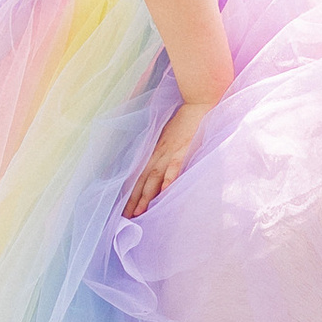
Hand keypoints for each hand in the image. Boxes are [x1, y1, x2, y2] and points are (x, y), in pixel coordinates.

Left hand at [124, 95, 219, 219]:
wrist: (197, 104)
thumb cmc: (185, 122)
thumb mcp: (168, 136)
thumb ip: (162, 151)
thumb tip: (157, 167)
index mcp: (154, 151)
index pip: (139, 174)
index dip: (131, 191)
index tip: (124, 207)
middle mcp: (158, 153)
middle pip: (142, 180)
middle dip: (133, 199)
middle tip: (125, 217)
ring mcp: (169, 152)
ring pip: (153, 177)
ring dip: (146, 195)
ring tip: (139, 211)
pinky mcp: (182, 150)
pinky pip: (174, 167)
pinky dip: (168, 180)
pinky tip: (164, 192)